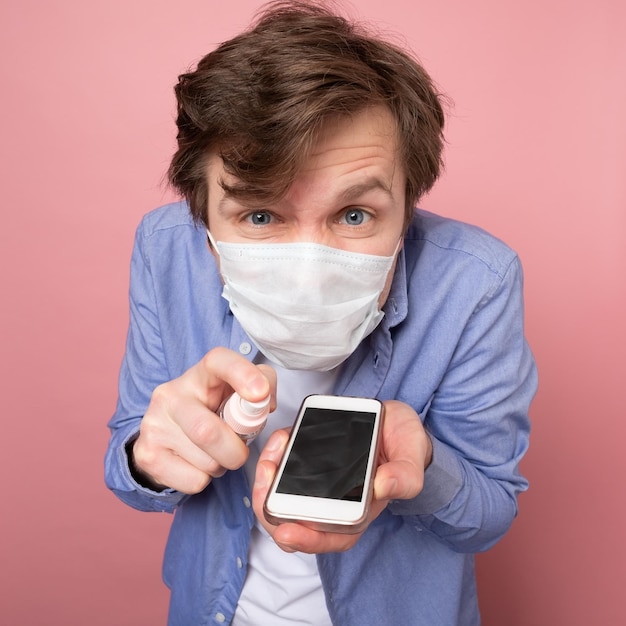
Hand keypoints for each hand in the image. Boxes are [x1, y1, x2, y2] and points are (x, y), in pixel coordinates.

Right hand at [130, 347, 275, 493]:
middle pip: (208, 430)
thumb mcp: (236, 393)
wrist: (166, 436)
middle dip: (235, 450)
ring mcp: (155, 425)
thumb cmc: (212, 411)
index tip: (260, 394)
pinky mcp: (148, 455)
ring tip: (214, 454)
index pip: (218, 361)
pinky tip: (196, 464)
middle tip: (240, 450)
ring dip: (221, 465)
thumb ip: (262, 388)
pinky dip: (205, 479)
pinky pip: (194, 480)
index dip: (242, 374)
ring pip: (205, 461)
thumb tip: (266, 404)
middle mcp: (171, 395)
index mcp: (199, 374)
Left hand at [251, 399, 431, 552]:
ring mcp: (319, 479)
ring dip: (268, 482)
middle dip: (272, 509)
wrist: (396, 420)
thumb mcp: (411, 456)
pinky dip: (277, 454)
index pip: (330, 537)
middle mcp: (334, 499)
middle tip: (267, 484)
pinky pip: (285, 463)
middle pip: (296, 519)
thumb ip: (405, 475)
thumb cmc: (404, 445)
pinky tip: (280, 441)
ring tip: (269, 462)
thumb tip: (383, 486)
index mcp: (359, 510)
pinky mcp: (309, 455)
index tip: (286, 533)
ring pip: (283, 493)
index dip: (306, 540)